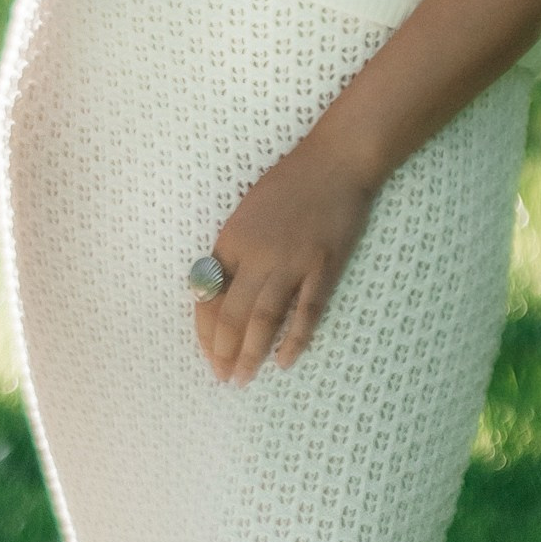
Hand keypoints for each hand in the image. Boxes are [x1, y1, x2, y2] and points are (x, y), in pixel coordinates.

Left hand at [193, 134, 380, 383]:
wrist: (335, 162)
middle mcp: (256, 254)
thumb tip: (219, 292)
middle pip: (233, 314)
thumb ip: (234, 253)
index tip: (208, 354)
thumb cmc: (288, 184)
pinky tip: (284, 360)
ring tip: (244, 378)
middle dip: (225, 352)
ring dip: (251, 353)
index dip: (205, 331)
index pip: (208, 296)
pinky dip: (295, 339)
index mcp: (231, 241)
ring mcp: (292, 262)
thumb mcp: (246, 214)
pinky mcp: (323, 266)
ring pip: (264, 319)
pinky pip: (306, 312)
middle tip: (224, 379)